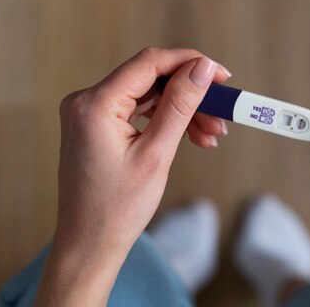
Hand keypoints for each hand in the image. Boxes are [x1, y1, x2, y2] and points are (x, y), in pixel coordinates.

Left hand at [36, 47, 229, 305]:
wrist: (90, 245)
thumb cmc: (118, 208)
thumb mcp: (157, 153)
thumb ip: (181, 105)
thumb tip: (203, 68)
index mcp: (94, 104)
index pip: (149, 63)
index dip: (190, 63)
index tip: (221, 75)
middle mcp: (86, 101)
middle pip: (150, 79)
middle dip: (190, 94)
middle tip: (223, 114)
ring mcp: (90, 113)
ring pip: (148, 96)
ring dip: (183, 110)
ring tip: (212, 135)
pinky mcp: (97, 125)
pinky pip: (138, 111)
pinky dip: (166, 120)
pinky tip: (193, 136)